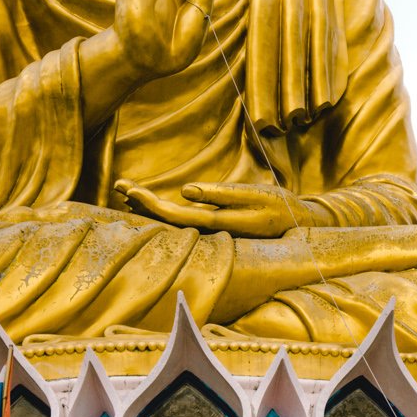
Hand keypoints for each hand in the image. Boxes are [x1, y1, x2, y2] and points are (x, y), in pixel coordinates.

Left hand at [117, 179, 307, 237]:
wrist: (298, 226)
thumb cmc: (277, 206)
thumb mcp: (255, 194)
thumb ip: (221, 194)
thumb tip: (185, 190)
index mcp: (218, 224)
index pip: (175, 216)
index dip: (150, 205)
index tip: (129, 189)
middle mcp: (210, 232)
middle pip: (167, 220)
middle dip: (142, 203)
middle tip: (118, 184)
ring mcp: (211, 231)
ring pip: (172, 221)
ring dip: (148, 206)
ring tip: (124, 190)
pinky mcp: (214, 226)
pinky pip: (180, 220)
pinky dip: (162, 210)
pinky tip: (147, 203)